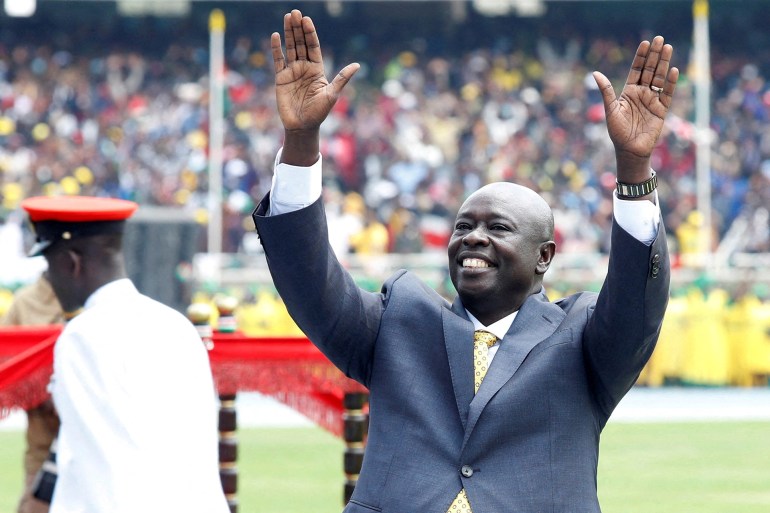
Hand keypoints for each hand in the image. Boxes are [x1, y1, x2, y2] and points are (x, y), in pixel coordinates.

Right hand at [272, 10, 358, 163]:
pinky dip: (276, 48)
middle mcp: (304, 67)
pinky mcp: (281, 78)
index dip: (310, 33)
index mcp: (317, 69)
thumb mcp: (332, 94)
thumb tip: (357, 65)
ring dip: (288, 33)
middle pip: (300, 43)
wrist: (302, 126)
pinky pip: (278, 60)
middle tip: (295, 13)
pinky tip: (276, 36)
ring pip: (290, 48)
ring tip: (287, 17)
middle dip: (298, 28)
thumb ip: (342, 78)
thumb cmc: (319, 113)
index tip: (307, 20)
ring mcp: (292, 71)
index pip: (313, 47)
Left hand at [593, 36, 678, 180]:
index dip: (641, 57)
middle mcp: (641, 94)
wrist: (629, 150)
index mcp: (628, 92)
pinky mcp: (661, 110)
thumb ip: (606, 91)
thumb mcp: (610, 110)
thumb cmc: (617, 132)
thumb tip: (595, 73)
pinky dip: (671, 83)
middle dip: (655, 55)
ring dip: (664, 64)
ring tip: (668, 48)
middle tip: (660, 39)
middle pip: (650, 70)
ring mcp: (653, 101)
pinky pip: (668, 94)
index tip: (645, 43)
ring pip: (660, 79)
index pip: (636, 70)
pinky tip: (674, 70)